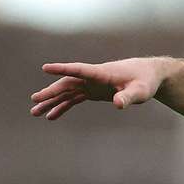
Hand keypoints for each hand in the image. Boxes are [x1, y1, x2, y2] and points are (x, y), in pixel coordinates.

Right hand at [30, 58, 167, 119]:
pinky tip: (52, 116)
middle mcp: (93, 78)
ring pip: (67, 92)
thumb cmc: (145, 81)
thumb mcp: (140, 91)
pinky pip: (74, 99)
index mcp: (102, 73)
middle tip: (34, 101)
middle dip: (51, 92)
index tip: (46, 68)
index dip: (63, 69)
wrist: (148, 75)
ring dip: (52, 101)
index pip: (79, 69)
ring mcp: (91, 84)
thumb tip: (118, 104)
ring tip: (35, 112)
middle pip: (67, 83)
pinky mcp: (93, 91)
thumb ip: (128, 97)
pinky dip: (63, 106)